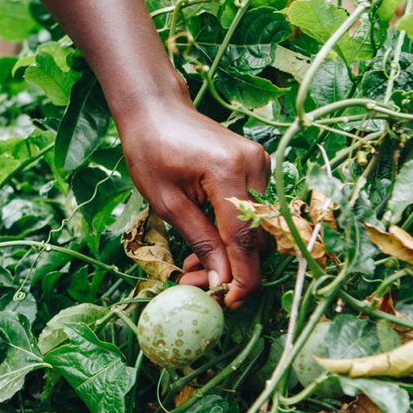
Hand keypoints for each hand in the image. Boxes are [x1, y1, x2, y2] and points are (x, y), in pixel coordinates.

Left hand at [118, 97, 270, 308]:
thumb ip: (199, 241)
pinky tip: (206, 244)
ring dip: (230, 253)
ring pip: (257, 227)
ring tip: (193, 267)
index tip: (227, 302)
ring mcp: (261, 163)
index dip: (240, 277)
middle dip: (231, 268)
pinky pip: (252, 211)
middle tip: (196, 286)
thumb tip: (220, 281)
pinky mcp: (258, 166)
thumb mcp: (167, 202)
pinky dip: (232, 234)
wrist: (156, 109)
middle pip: (257, 236)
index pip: (245, 238)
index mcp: (229, 171)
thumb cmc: (151, 150)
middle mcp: (255, 165)